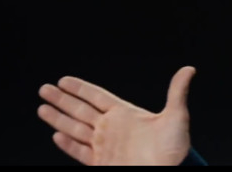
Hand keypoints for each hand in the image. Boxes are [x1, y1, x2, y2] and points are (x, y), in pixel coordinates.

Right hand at [37, 66, 195, 165]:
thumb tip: (189, 69)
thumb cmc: (174, 148)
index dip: (80, 88)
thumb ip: (177, 91)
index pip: (97, 96)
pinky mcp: (101, 163)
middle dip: (62, 99)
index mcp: (126, 114)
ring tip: (42, 108)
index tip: (64, 80)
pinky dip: (67, 144)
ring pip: (76, 128)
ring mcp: (105, 146)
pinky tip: (57, 135)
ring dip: (59, 118)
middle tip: (44, 88)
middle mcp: (112, 128)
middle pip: (81, 110)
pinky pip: (80, 152)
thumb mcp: (176, 116)